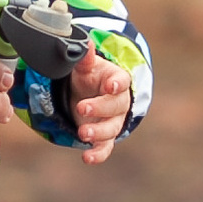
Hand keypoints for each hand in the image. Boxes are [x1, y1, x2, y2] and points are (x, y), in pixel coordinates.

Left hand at [68, 45, 134, 167]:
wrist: (90, 94)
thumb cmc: (91, 77)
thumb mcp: (86, 67)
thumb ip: (85, 58)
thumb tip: (84, 43)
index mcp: (116, 80)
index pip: (121, 81)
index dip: (117, 83)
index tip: (110, 85)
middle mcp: (119, 102)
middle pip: (115, 106)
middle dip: (99, 108)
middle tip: (81, 108)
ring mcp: (113, 121)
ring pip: (112, 129)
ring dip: (98, 132)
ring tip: (82, 133)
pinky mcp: (105, 137)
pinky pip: (105, 147)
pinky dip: (98, 154)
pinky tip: (87, 158)